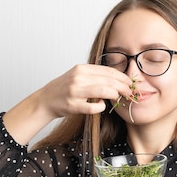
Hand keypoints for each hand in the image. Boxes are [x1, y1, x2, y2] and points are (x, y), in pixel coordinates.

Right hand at [3, 64, 132, 143]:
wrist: (46, 100)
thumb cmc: (65, 88)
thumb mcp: (79, 75)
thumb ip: (95, 75)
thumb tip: (118, 79)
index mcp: (82, 68)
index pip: (108, 71)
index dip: (123, 77)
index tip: (131, 83)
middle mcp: (78, 78)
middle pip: (109, 81)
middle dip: (124, 87)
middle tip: (131, 93)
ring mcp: (75, 91)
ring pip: (103, 92)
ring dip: (115, 96)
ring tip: (120, 99)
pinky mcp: (73, 105)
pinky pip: (93, 107)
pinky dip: (100, 107)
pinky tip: (101, 106)